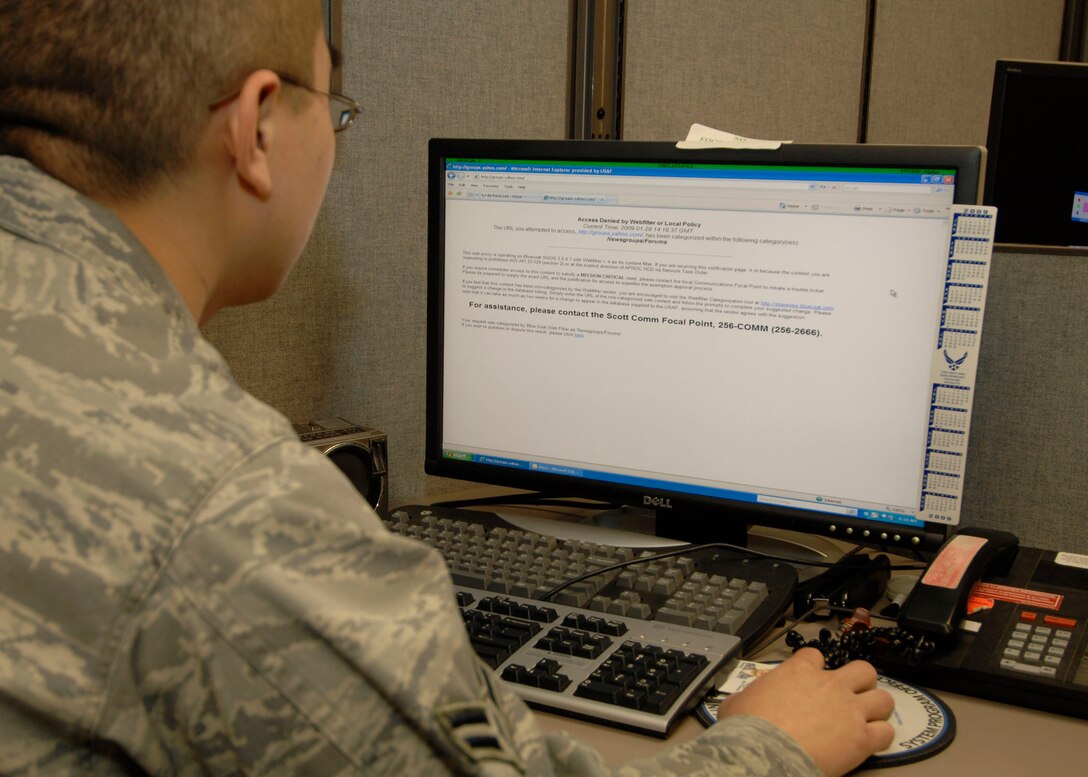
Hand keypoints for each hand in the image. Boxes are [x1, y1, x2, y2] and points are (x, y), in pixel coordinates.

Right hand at [718, 648, 893, 776]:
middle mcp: (829, 685)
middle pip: (862, 670)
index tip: (812, 677)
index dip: (815, 666)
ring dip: (877, 708)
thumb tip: (738, 702)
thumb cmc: (749, 728)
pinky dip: (881, 737)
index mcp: (798, 672)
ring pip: (883, 698)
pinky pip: (886, 732)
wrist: (765, 752)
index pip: (815, 656)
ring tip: (870, 718)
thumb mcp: (737, 702)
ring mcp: (849, 710)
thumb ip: (747, 697)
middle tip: (853, 694)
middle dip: (861, 681)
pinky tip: (872, 742)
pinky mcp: (862, 738)